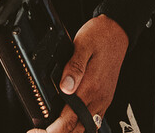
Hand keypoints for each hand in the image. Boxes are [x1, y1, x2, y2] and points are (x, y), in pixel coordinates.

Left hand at [43, 14, 127, 132]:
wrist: (117, 32)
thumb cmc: (100, 36)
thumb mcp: (82, 44)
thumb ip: (73, 67)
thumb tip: (64, 87)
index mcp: (91, 86)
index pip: (69, 120)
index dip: (52, 130)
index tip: (37, 131)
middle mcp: (98, 97)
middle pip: (77, 129)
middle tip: (39, 131)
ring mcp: (103, 99)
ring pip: (85, 128)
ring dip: (69, 131)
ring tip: (52, 129)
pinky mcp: (105, 98)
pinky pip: (93, 120)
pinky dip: (80, 126)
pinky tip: (70, 122)